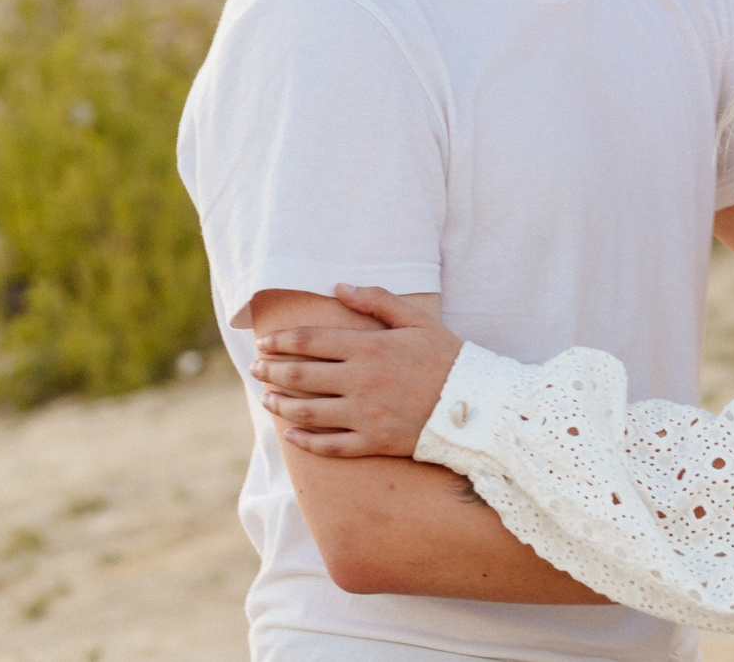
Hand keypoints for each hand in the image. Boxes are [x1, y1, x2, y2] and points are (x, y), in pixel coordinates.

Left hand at [252, 283, 463, 458]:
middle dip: (271, 371)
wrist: (477, 404)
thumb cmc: (449, 357)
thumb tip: (339, 287)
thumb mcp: (419, 321)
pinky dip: (305, 441)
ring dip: (280, 404)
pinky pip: (329, 445)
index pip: (310, 341)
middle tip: (255, 368)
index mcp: (370, 348)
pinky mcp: (372, 442)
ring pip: (307, 412)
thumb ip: (378, 302)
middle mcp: (360, 382)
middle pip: (300, 376)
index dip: (281, 341)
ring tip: (267, 399)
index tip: (264, 342)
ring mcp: (364, 415)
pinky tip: (292, 435)